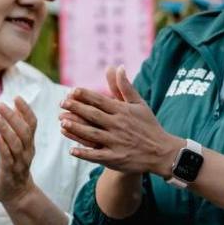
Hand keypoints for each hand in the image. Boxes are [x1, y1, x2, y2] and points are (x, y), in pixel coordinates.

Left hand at [0, 98, 39, 205]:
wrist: (16, 194)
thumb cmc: (14, 168)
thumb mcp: (20, 147)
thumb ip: (19, 131)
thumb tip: (16, 110)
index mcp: (29, 144)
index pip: (32, 123)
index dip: (25, 110)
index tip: (16, 97)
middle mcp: (28, 151)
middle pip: (24, 130)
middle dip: (13, 116)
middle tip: (0, 104)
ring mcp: (20, 162)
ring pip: (16, 143)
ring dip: (6, 129)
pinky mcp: (10, 173)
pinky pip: (8, 159)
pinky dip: (3, 148)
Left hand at [59, 66, 180, 177]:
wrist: (162, 151)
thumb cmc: (148, 125)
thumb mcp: (139, 104)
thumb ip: (125, 87)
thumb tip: (118, 67)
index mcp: (123, 111)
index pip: (101, 100)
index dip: (85, 95)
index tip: (72, 91)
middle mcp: (119, 125)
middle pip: (94, 115)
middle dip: (76, 108)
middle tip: (61, 103)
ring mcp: (117, 142)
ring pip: (92, 134)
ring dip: (77, 128)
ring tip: (62, 122)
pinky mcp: (116, 158)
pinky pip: (97, 155)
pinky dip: (85, 153)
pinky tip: (72, 150)